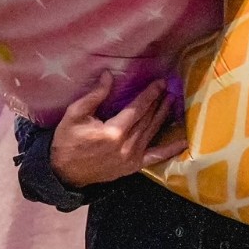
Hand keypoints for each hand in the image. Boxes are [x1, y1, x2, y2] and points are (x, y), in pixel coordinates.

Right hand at [49, 72, 185, 187]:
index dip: (151, 94)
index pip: (138, 108)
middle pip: (148, 118)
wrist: (63, 173)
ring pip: (152, 132)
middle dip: (159, 101)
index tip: (161, 82)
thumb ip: (94, 95)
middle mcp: (126, 145)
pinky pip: (155, 157)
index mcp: (114, 132)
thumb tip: (109, 75)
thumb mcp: (74, 115)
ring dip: (164, 116)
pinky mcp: (132, 167)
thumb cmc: (67, 142)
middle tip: (169, 87)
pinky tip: (185, 142)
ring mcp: (131, 158)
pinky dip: (170, 149)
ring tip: (173, 101)